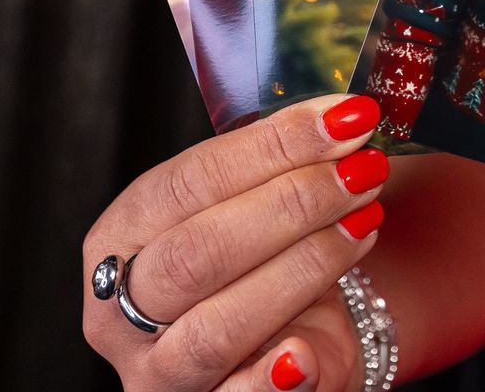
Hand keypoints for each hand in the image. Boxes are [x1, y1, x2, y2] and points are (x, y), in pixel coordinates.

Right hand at [81, 94, 388, 390]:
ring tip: (367, 221)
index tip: (344, 118)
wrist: (289, 343)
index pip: (187, 182)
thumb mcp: (256, 208)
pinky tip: (305, 352)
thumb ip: (279, 170)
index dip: (270, 146)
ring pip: (217, 326)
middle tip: (364, 169)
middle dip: (292, 202)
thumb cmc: (262, 260)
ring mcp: (156, 373)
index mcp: (120, 236)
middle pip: (197, 252)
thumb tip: (340, 121)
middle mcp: (117, 310)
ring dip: (303, 267)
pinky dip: (271, 379)